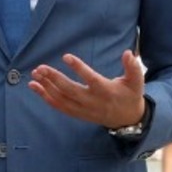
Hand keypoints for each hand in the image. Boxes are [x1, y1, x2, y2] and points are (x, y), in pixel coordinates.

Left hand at [29, 49, 145, 128]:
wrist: (127, 119)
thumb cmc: (130, 95)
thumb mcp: (136, 81)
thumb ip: (133, 67)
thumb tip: (128, 53)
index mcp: (106, 91)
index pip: (90, 79)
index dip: (79, 68)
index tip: (66, 56)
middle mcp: (92, 102)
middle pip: (70, 90)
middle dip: (54, 79)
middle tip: (40, 68)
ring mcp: (83, 109)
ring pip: (62, 99)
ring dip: (46, 88)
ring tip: (34, 75)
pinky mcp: (77, 113)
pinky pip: (59, 107)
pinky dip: (46, 97)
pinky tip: (35, 87)